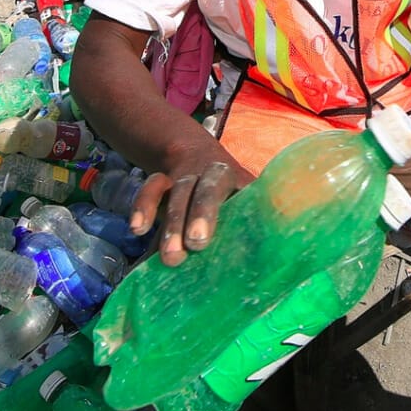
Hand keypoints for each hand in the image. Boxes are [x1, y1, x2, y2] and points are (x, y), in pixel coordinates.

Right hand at [130, 153, 254, 266]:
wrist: (194, 153)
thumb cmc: (227, 193)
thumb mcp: (241, 199)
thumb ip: (250, 223)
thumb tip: (273, 257)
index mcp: (235, 179)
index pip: (238, 190)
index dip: (229, 209)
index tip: (217, 234)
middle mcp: (210, 174)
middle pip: (206, 189)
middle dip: (201, 214)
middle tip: (196, 243)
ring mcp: (184, 177)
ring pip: (178, 192)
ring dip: (172, 222)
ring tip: (169, 257)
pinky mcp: (162, 182)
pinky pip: (151, 188)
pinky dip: (142, 206)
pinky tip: (137, 229)